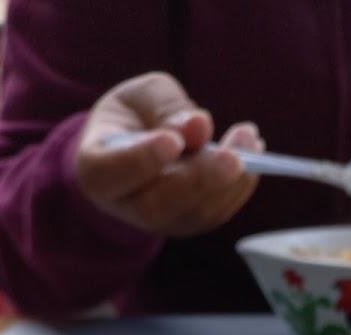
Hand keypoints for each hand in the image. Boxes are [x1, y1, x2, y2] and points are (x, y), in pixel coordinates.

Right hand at [76, 72, 261, 236]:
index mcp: (96, 169)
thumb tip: (198, 127)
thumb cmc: (133, 117)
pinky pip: (214, 214)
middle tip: (232, 155)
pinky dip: (239, 186)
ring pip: (192, 214)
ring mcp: (157, 222)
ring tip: (250, 140)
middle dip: (199, 179)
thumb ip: (165, 106)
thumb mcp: (140, 95)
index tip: (172, 141)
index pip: (113, 173)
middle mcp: (124, 206)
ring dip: (228, 181)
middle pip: (158, 205)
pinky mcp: (187, 225)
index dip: (142, 160)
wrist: (136, 147)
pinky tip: (254, 153)